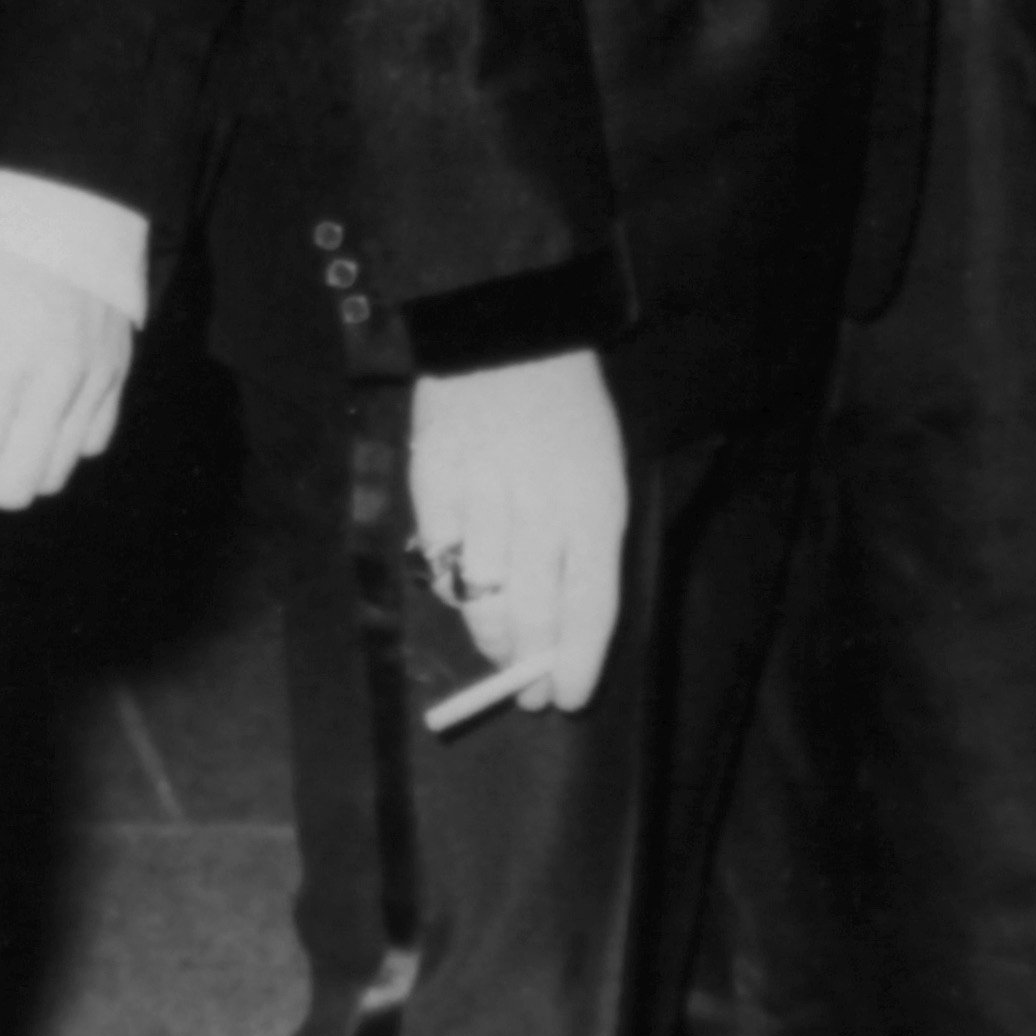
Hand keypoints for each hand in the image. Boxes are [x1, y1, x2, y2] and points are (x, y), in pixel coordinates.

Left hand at [0, 229, 132, 511]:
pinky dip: (53, 451)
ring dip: (10, 474)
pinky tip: (25, 423)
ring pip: (55, 474)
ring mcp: (95, 380)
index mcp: (2, 361)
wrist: (63, 197)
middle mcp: (56, 381)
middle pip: (15, 487)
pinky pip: (91, 443)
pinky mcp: (118, 373)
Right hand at [407, 349, 626, 713]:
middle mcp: (542, 508)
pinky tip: (459, 591)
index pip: (588, 606)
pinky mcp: (435, 479)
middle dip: (529, 665)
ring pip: (482, 592)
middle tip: (523, 695)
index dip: (575, 662)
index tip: (564, 699)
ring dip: (489, 633)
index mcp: (596, 507)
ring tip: (496, 648)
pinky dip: (447, 582)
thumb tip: (560, 626)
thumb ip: (584, 547)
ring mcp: (484, 494)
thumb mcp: (600, 475)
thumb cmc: (568, 412)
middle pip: (533, 611)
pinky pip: (438, 554)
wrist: (509, 336)